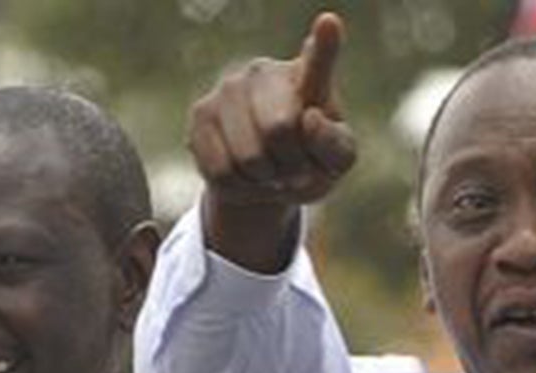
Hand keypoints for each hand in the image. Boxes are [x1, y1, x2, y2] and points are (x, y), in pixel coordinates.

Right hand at [187, 12, 357, 271]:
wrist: (265, 179)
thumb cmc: (309, 162)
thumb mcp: (335, 162)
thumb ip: (333, 145)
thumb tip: (309, 119)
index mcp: (308, 76)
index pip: (319, 59)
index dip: (325, 43)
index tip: (329, 24)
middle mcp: (265, 71)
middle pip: (279, 130)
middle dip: (290, 165)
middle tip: (294, 169)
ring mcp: (229, 88)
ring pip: (248, 156)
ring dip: (264, 180)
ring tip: (270, 172)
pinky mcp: (201, 112)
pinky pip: (221, 170)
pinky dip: (238, 187)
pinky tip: (244, 175)